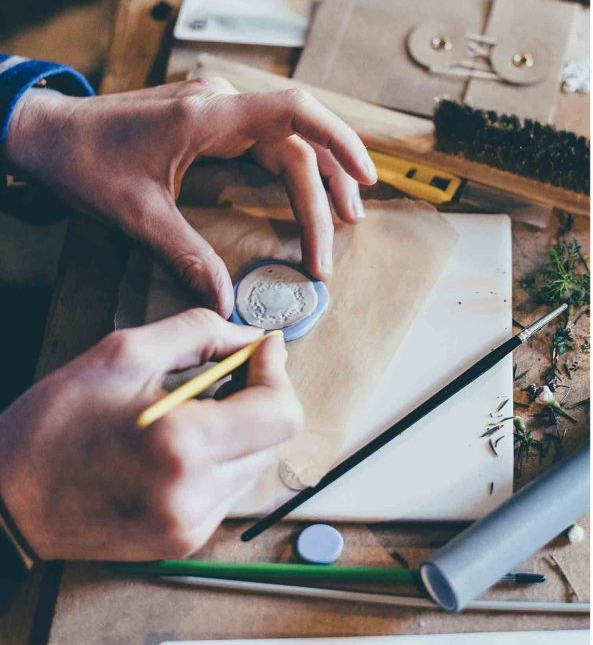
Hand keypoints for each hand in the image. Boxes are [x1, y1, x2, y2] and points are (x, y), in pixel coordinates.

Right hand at [0, 309, 301, 559]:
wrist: (3, 503)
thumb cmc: (52, 426)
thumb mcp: (121, 355)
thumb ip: (199, 333)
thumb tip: (252, 337)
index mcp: (183, 446)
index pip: (282, 412)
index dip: (275, 373)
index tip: (260, 350)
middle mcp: (195, 494)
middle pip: (275, 438)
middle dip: (258, 398)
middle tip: (223, 374)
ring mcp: (191, 525)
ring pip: (256, 463)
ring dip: (240, 430)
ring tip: (191, 412)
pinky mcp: (184, 541)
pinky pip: (229, 489)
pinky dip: (219, 460)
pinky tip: (178, 447)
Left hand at [3, 79, 377, 315]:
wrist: (45, 130)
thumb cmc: (84, 162)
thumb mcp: (135, 215)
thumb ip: (187, 255)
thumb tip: (225, 302)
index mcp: (207, 115)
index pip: (294, 112)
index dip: (339, 141)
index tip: (365, 178)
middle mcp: (221, 103)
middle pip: (298, 141)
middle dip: (326, 190)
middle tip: (341, 237)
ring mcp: (218, 106)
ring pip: (288, 140)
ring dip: (318, 178)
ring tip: (342, 220)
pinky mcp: (213, 118)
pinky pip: (269, 139)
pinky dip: (294, 168)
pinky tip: (307, 194)